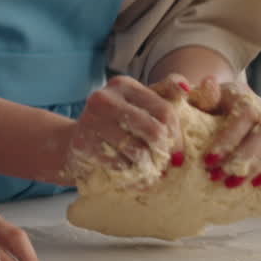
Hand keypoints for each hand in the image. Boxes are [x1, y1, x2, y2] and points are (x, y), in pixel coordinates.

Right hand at [64, 75, 187, 182]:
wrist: (74, 142)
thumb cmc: (115, 124)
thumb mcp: (138, 105)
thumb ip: (166, 93)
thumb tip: (186, 86)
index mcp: (123, 85)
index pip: (165, 111)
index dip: (176, 136)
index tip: (176, 151)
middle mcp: (105, 99)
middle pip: (154, 132)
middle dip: (163, 152)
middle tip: (162, 162)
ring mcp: (91, 121)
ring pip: (139, 153)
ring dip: (147, 167)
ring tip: (146, 169)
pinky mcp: (83, 144)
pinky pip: (120, 166)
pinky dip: (130, 175)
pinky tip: (129, 173)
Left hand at [188, 76, 260, 187]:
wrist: (217, 104)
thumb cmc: (204, 103)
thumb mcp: (198, 96)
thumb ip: (202, 93)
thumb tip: (209, 82)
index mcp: (244, 96)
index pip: (246, 115)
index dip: (229, 138)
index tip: (208, 159)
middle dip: (242, 158)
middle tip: (217, 176)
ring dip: (254, 167)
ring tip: (230, 183)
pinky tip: (255, 184)